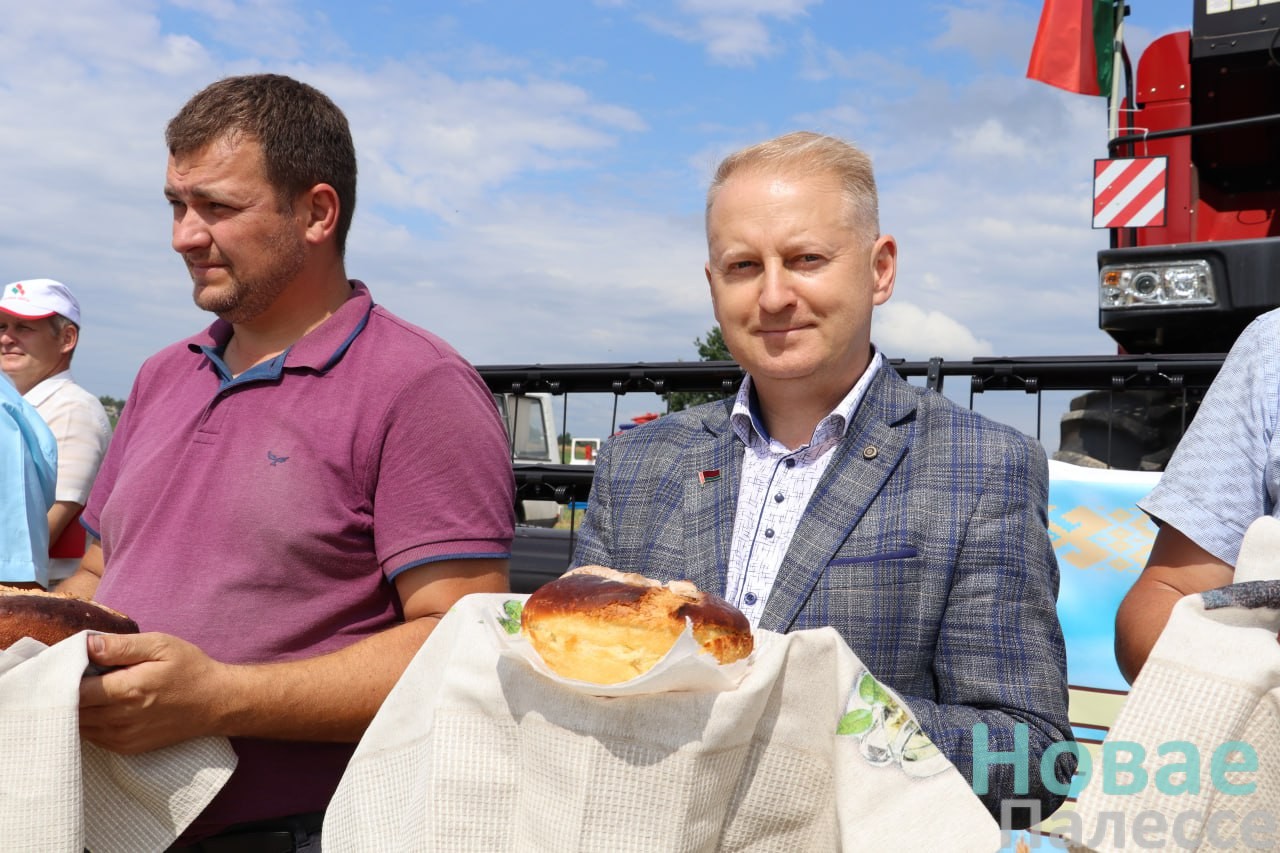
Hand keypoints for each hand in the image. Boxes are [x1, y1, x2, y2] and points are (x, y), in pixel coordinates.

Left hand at [79, 632, 233, 753]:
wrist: (216, 703)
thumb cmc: (190, 670)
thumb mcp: (161, 646)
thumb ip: (122, 646)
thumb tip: (87, 645)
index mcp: (127, 690)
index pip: (74, 689)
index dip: (64, 676)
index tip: (68, 663)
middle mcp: (121, 719)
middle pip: (71, 710)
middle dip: (66, 693)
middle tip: (74, 675)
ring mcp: (122, 737)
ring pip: (77, 726)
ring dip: (76, 709)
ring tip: (89, 689)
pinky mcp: (126, 748)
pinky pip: (92, 737)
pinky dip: (88, 722)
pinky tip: (102, 706)